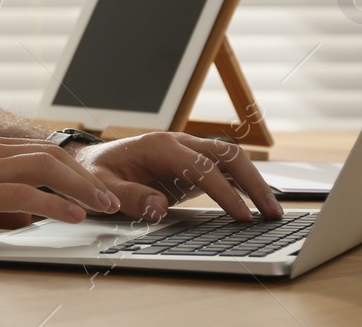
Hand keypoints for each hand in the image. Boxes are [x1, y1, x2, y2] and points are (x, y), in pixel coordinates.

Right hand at [0, 135, 124, 247]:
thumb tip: (24, 211)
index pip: (39, 150)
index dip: (73, 168)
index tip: (94, 187)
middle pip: (50, 155)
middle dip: (86, 176)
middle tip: (111, 198)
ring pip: (45, 170)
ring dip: (81, 188)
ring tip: (104, 207)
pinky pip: (26, 195)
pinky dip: (55, 205)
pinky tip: (72, 217)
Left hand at [67, 131, 283, 222]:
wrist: (89, 164)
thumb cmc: (94, 174)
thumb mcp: (101, 188)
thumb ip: (128, 196)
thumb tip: (158, 207)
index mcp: (158, 145)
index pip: (201, 166)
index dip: (223, 191)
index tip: (241, 216)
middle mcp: (177, 143)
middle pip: (226, 154)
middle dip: (252, 182)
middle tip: (271, 213)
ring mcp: (186, 153)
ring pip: (230, 159)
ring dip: (253, 182)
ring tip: (272, 212)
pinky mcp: (190, 167)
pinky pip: (223, 171)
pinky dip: (242, 185)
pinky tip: (256, 206)